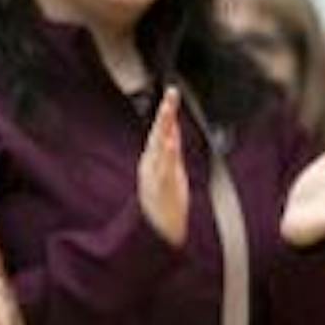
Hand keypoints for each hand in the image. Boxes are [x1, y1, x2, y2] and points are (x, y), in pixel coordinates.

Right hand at [137, 88, 188, 247]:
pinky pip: (162, 169)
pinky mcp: (159, 188)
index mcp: (155, 160)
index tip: (173, 93)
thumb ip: (170, 151)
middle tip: (170, 94)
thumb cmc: (164, 201)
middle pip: (158, 134)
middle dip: (165, 114)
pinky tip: (170, 142)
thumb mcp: (169, 172)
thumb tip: (172, 131)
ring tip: (168, 110)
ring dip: (163, 128)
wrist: (156, 231)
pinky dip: (165, 155)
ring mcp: (154, 176)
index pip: (162, 131)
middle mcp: (152, 164)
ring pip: (158, 148)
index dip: (167, 112)